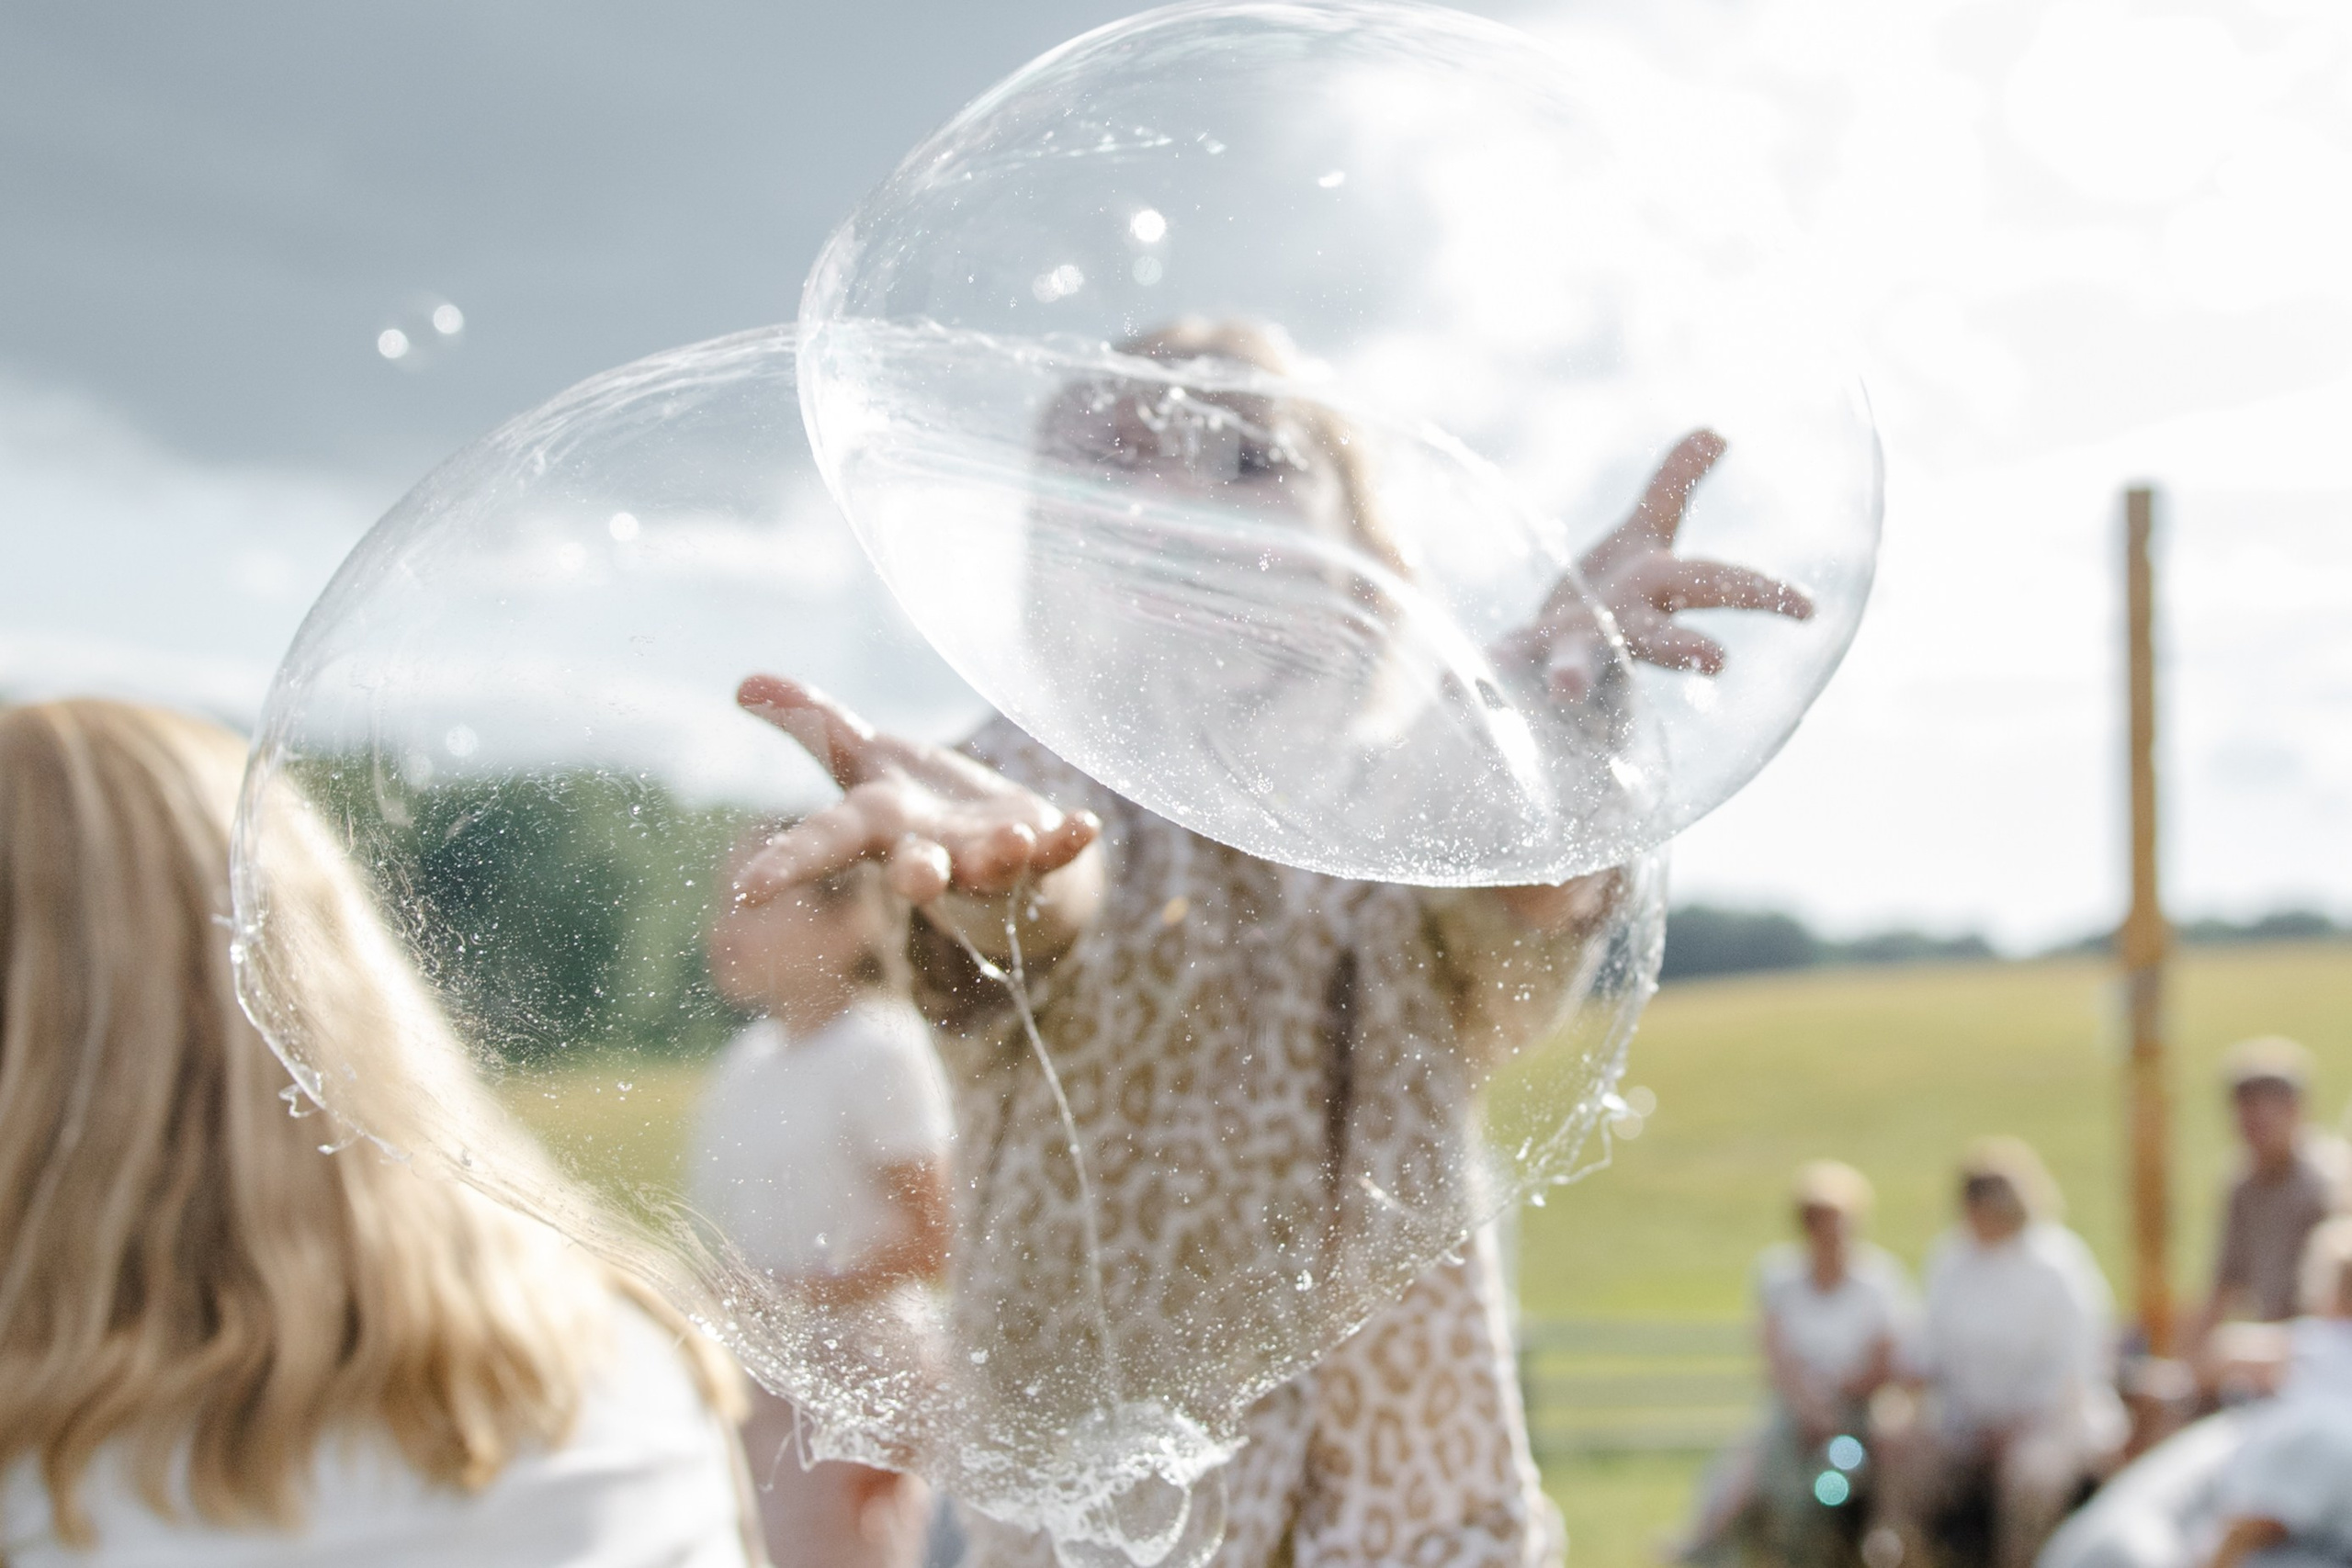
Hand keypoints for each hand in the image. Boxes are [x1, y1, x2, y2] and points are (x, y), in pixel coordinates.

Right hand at [732, 674, 1099, 908]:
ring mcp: (983, 860)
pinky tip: (1086, 824)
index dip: (783, 865)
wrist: (986, 846)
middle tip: (915, 880)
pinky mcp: (1036, 854)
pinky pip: (1055, 854)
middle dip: (916, 875)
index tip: (747, 891)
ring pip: (990, 868)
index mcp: (875, 828)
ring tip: (1014, 840)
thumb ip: (810, 721)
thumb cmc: (910, 806)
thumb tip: (744, 682)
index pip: (821, 844)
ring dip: (1001, 857)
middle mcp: (927, 853)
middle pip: (915, 870)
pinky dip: (1068, 841)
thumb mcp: (857, 758)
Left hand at [1513, 430, 1814, 698]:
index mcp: (1657, 591)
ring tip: (1563, 691)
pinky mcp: (1522, 660)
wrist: (1546, 667)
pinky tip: (1476, 675)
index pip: (1718, 586)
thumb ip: (1674, 485)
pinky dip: (1493, 672)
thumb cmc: (1608, 597)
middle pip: (1661, 639)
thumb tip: (1717, 430)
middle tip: (1719, 661)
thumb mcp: (1642, 536)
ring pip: (1579, 663)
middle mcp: (1620, 629)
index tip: (1810, 611)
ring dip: (1572, 674)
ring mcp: (1571, 648)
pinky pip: (1508, 665)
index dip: (1764, 595)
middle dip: (1687, 647)